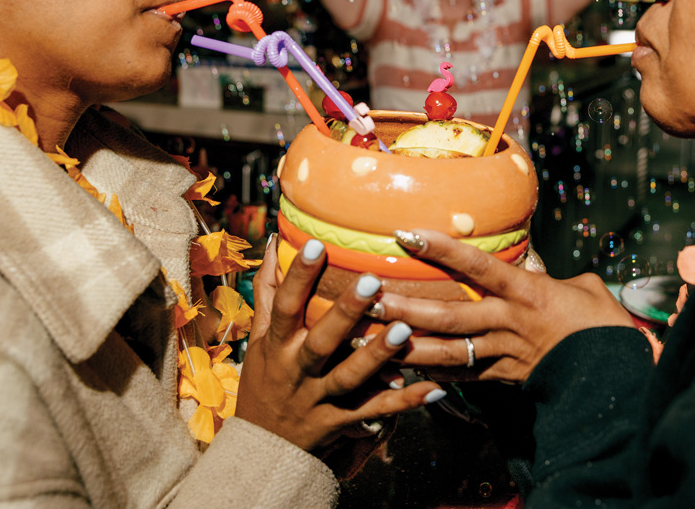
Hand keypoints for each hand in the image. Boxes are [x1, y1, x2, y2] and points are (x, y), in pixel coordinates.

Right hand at [235, 237, 442, 451]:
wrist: (263, 454)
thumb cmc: (264, 383)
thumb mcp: (261, 340)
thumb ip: (269, 292)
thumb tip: (274, 241)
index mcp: (277, 347)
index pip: (286, 308)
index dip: (298, 277)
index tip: (316, 245)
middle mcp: (296, 372)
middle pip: (321, 341)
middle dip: (345, 313)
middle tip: (372, 281)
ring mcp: (318, 400)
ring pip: (350, 377)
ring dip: (377, 355)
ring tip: (404, 330)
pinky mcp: (340, 424)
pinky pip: (375, 413)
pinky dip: (404, 402)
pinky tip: (433, 389)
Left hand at [376, 230, 637, 383]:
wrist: (616, 377)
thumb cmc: (604, 326)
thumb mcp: (584, 288)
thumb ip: (554, 276)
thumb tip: (538, 268)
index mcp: (527, 292)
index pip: (476, 266)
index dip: (441, 249)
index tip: (407, 233)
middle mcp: (508, 322)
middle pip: (448, 315)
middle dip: (405, 308)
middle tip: (368, 298)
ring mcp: (503, 353)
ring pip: (447, 351)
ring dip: (407, 345)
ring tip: (370, 338)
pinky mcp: (504, 379)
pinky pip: (462, 377)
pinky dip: (434, 374)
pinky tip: (405, 370)